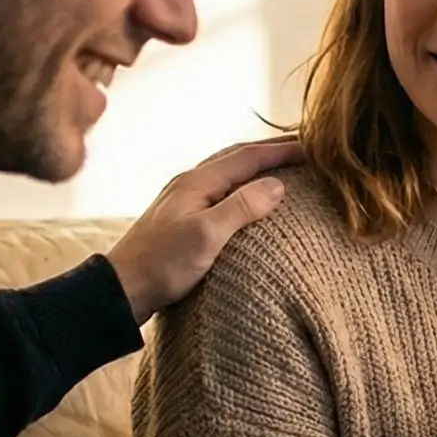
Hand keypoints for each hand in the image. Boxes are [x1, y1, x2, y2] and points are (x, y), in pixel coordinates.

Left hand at [105, 138, 297, 322]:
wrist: (122, 288)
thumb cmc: (162, 265)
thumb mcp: (206, 236)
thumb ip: (242, 207)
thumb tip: (277, 184)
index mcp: (197, 181)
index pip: (247, 156)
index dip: (281, 150)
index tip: (313, 147)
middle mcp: (190, 183)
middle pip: (237, 156)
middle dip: (271, 150)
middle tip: (305, 148)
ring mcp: (185, 199)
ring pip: (229, 171)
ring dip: (257, 165)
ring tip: (284, 167)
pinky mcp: (184, 217)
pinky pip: (222, 189)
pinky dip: (244, 184)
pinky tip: (251, 196)